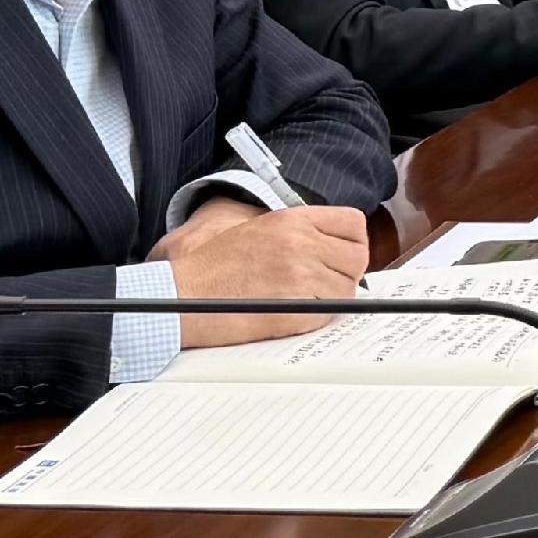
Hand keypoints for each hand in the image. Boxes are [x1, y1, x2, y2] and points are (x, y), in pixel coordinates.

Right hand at [156, 199, 371, 342]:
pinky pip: (328, 314)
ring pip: (346, 289)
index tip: (339, 255)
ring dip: (331, 297)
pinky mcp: (296, 310)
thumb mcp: (255, 229)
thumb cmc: (211, 266)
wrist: (181, 295)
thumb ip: (297, 232)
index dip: (351, 241)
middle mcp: (302, 244)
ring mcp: (301, 278)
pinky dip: (315, 317)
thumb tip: (333, 245)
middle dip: (345, 272)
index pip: (354, 223)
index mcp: (292, 220)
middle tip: (323, 282)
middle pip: (357, 258)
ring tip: (300, 299)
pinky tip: (290, 313)